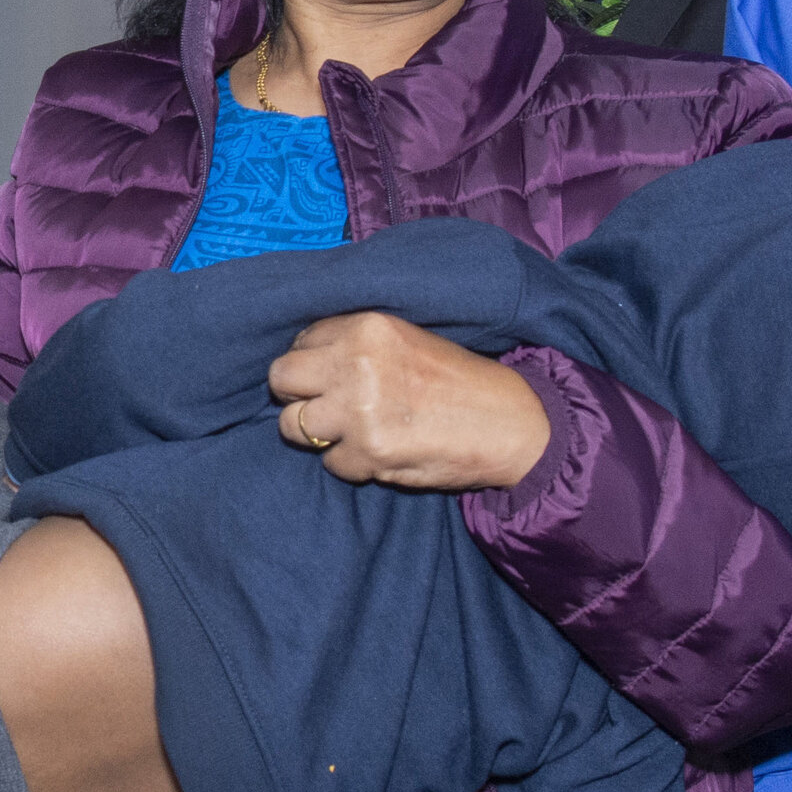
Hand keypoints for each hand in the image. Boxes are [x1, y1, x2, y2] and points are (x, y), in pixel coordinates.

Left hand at [264, 312, 552, 492]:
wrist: (510, 423)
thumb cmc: (460, 382)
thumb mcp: (406, 340)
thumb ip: (356, 345)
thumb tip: (304, 361)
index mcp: (366, 327)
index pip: (302, 340)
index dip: (312, 363)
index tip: (330, 376)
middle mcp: (355, 363)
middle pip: (281, 378)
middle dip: (295, 396)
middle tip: (324, 406)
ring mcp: (358, 409)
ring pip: (293, 425)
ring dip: (317, 434)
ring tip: (353, 432)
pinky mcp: (368, 451)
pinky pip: (330, 463)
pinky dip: (351, 463)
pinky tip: (382, 452)